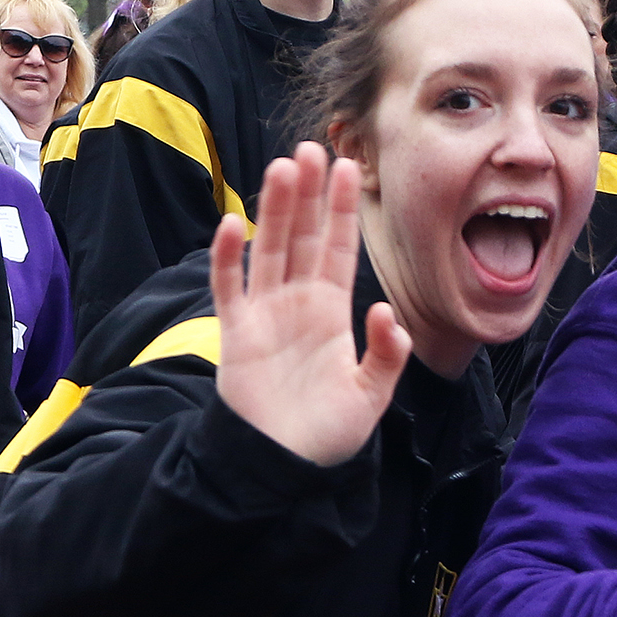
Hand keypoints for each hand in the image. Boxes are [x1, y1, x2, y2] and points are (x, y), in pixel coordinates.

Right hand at [210, 144, 403, 467]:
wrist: (283, 468)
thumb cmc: (327, 435)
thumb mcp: (371, 396)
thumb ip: (385, 355)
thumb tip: (387, 314)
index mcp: (330, 313)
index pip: (337, 250)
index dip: (341, 210)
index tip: (347, 167)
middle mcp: (297, 305)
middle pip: (301, 237)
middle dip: (308, 194)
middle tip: (311, 148)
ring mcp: (264, 315)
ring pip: (268, 249)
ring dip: (275, 210)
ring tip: (283, 167)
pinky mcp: (235, 335)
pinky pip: (229, 288)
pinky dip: (228, 258)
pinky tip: (235, 224)